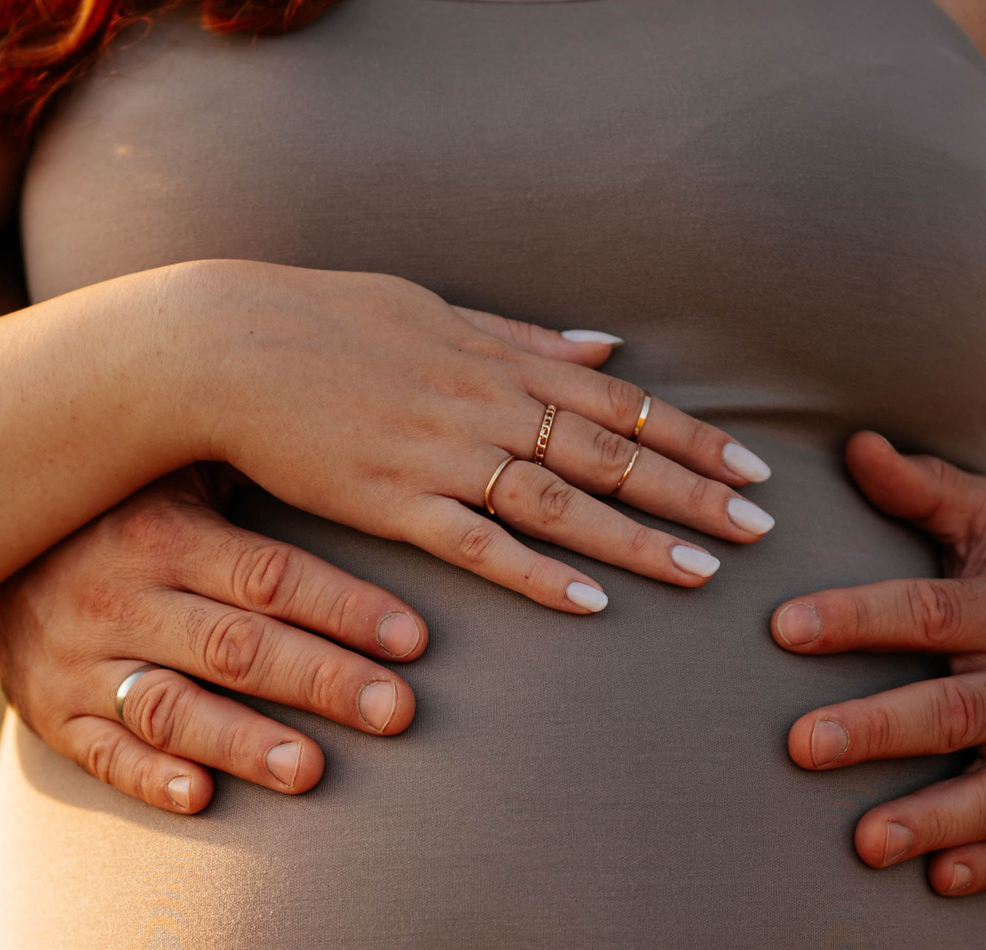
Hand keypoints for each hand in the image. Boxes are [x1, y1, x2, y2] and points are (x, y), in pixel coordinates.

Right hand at [0, 467, 425, 813]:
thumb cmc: (124, 506)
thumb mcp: (176, 473)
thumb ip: (254, 478)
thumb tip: (374, 471)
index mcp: (162, 532)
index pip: (268, 576)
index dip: (343, 608)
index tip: (415, 640)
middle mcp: (119, 596)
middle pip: (235, 646)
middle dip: (322, 680)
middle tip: (398, 713)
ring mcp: (80, 659)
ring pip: (171, 706)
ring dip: (244, 742)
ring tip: (312, 771)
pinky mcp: (50, 712)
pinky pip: (100, 752)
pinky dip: (149, 777)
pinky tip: (201, 799)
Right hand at [162, 260, 774, 615]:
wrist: (222, 343)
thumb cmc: (320, 322)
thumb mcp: (434, 309)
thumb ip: (523, 337)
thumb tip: (604, 345)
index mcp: (498, 357)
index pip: (618, 402)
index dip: (689, 438)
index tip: (751, 469)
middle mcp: (484, 403)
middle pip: (610, 453)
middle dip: (693, 492)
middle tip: (763, 530)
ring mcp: (441, 453)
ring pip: (562, 501)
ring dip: (638, 539)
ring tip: (705, 573)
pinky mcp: (392, 500)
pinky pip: (481, 544)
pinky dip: (539, 573)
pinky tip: (592, 604)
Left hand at [771, 432, 985, 895]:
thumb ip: (924, 491)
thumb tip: (855, 446)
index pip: (926, 614)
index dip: (855, 619)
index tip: (781, 628)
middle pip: (953, 711)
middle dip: (877, 731)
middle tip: (800, 744)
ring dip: (930, 819)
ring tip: (864, 842)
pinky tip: (940, 881)